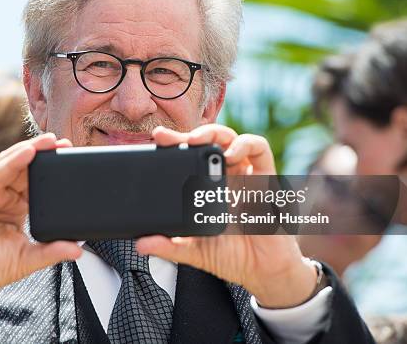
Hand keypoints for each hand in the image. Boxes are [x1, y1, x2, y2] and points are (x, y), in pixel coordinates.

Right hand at [0, 133, 81, 314]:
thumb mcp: (26, 259)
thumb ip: (51, 251)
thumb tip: (78, 249)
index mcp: (14, 207)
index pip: (35, 182)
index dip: (52, 170)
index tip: (72, 160)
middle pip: (23, 168)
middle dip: (43, 154)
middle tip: (64, 143)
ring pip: (8, 165)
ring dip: (29, 151)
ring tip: (49, 141)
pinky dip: (10, 162)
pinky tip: (27, 152)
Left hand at [137, 125, 316, 307]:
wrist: (263, 272)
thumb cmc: (231, 256)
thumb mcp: (193, 251)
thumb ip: (169, 246)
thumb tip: (141, 244)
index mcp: (206, 188)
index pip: (188, 158)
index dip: (172, 147)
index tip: (155, 142)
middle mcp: (225, 176)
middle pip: (206, 142)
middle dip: (186, 134)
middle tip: (167, 138)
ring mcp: (244, 175)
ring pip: (229, 138)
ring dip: (212, 133)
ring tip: (196, 141)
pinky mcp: (265, 178)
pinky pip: (259, 149)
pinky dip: (245, 144)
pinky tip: (230, 154)